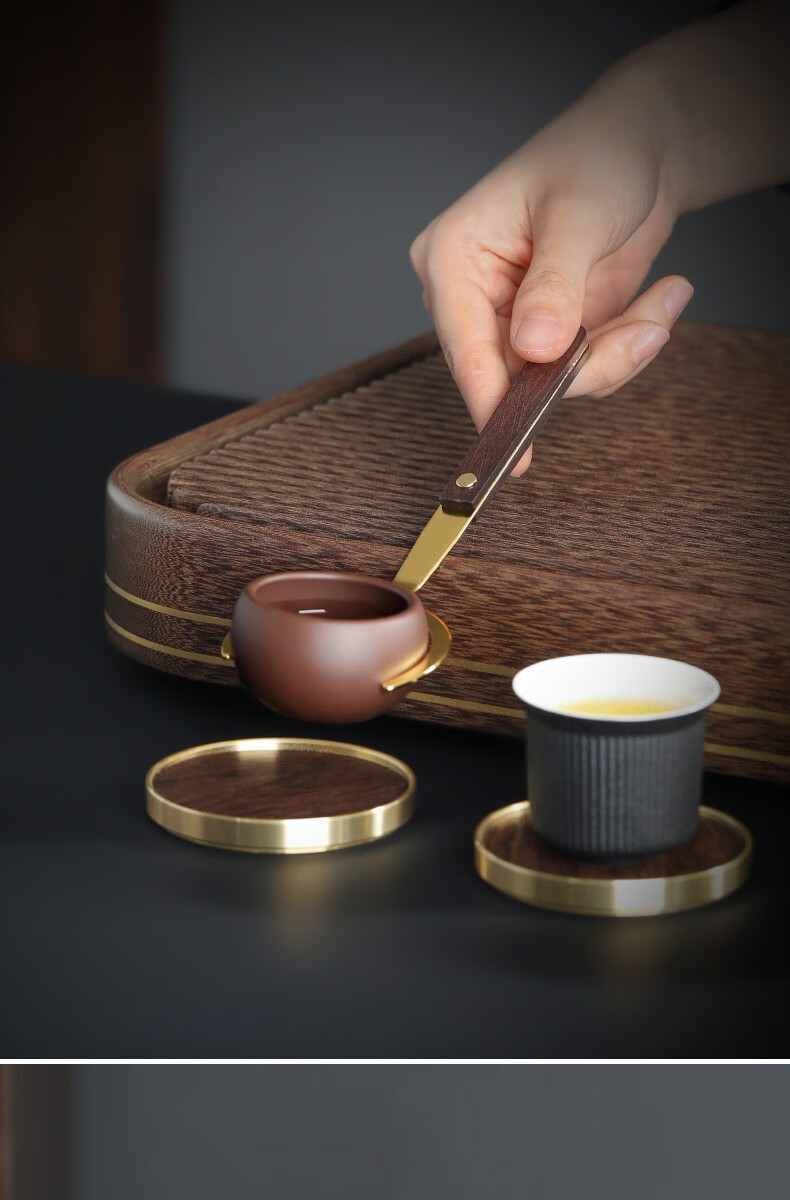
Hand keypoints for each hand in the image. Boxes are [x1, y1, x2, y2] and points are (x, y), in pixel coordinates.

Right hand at [410, 79, 691, 471]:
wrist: (641, 148)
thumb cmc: (596, 157)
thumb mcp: (577, 216)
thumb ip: (555, 287)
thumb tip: (533, 350)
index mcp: (452, 260)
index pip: (466, 348)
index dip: (491, 403)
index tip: (515, 452)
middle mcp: (473, 299)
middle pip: (516, 376)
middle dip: (590, 363)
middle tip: (648, 332)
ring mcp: (514, 322)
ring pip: (558, 382)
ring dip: (622, 351)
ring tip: (665, 299)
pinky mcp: (553, 336)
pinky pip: (587, 370)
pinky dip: (631, 343)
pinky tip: (661, 298)